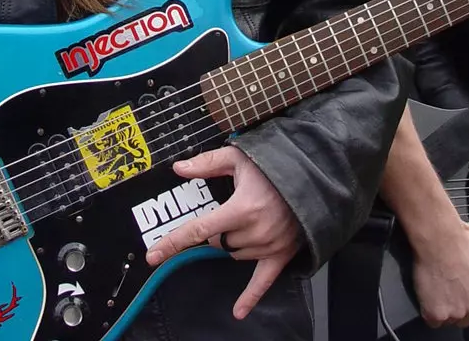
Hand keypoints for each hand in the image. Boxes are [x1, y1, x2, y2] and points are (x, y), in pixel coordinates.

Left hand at [143, 146, 301, 318]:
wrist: (316, 175)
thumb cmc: (277, 164)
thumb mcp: (241, 157)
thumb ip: (208, 163)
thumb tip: (179, 169)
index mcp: (241, 208)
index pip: (198, 229)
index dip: (173, 241)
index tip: (153, 255)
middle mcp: (254, 231)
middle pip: (219, 243)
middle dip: (219, 230)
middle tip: (234, 209)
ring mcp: (269, 245)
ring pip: (235, 254)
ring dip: (235, 242)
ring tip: (253, 218)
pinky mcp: (282, 254)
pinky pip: (263, 281)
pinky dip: (251, 297)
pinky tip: (239, 312)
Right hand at [412, 220, 468, 329]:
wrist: (438, 238)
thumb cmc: (464, 240)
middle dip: (465, 308)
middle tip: (458, 287)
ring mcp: (453, 312)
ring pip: (452, 320)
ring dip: (449, 309)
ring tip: (445, 287)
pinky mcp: (434, 313)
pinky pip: (434, 320)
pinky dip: (432, 310)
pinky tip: (433, 292)